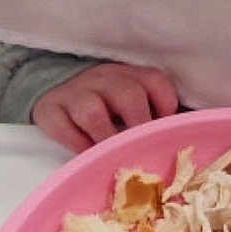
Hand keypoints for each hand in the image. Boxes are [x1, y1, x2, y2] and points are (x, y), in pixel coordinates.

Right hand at [32, 63, 178, 150]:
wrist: (56, 89)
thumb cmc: (106, 103)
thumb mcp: (131, 98)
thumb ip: (154, 113)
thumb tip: (180, 137)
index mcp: (130, 75)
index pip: (155, 81)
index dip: (165, 105)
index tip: (165, 131)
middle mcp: (104, 78)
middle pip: (127, 94)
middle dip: (138, 125)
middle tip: (142, 149)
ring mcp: (75, 92)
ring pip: (92, 110)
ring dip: (106, 138)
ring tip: (113, 156)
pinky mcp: (50, 109)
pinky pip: (62, 125)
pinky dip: (76, 144)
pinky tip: (86, 155)